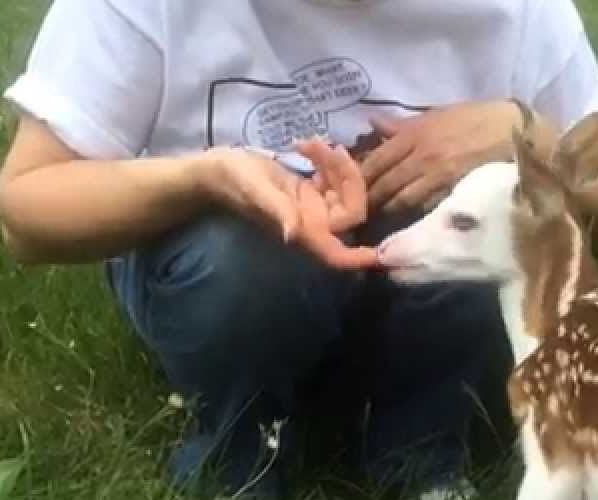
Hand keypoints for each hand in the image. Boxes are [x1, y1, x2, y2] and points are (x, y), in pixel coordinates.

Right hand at [195, 141, 375, 269]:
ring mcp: (314, 207)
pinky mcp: (311, 191)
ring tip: (309, 143)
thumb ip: (278, 210)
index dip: (361, 258)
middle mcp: (314, 223)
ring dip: (336, 163)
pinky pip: (335, 179)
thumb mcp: (255, 190)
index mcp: (304, 231)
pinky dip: (328, 159)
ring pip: (347, 190)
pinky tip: (306, 145)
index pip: (339, 255)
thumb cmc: (231, 181)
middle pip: (354, 211)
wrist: (215, 171)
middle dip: (349, 178)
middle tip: (326, 149)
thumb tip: (295, 233)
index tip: (382, 252)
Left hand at [360, 100, 523, 213]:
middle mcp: (421, 156)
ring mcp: (437, 176)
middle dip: (369, 200)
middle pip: (384, 184)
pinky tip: (406, 221)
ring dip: (388, 210)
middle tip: (356, 212)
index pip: (376, 160)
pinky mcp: (454, 191)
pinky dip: (413, 214)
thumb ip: (403, 124)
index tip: (348, 189)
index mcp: (414, 134)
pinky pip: (425, 206)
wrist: (513, 130)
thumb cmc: (475, 118)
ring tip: (377, 219)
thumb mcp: (437, 113)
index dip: (359, 178)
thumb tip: (374, 124)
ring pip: (401, 200)